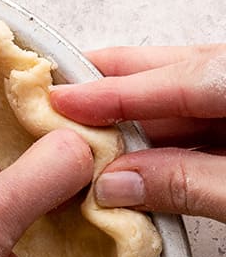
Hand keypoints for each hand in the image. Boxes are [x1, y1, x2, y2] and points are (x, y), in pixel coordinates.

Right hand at [50, 45, 225, 217]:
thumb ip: (186, 184)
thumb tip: (114, 184)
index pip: (183, 77)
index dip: (116, 91)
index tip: (61, 101)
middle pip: (178, 72)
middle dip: (112, 85)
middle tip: (55, 97)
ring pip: (185, 104)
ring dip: (132, 126)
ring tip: (80, 140)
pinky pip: (201, 131)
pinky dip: (160, 147)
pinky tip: (125, 162)